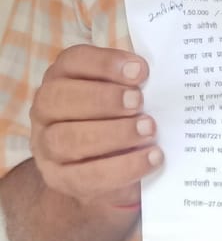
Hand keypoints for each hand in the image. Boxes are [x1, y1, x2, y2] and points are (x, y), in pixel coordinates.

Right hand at [30, 45, 162, 208]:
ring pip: (66, 139)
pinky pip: (85, 176)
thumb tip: (157, 76)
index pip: (73, 61)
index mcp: (61, 76)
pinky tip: (150, 158)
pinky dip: (122, 167)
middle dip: (103, 99)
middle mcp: (45, 109)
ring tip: (148, 130)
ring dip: (113, 134)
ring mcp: (46, 146)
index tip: (140, 71)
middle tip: (139, 102)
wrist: (105, 165)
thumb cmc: (118, 115)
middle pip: (59, 98)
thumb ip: (133, 82)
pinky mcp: (59, 179)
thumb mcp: (123, 92)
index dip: (105, 64)